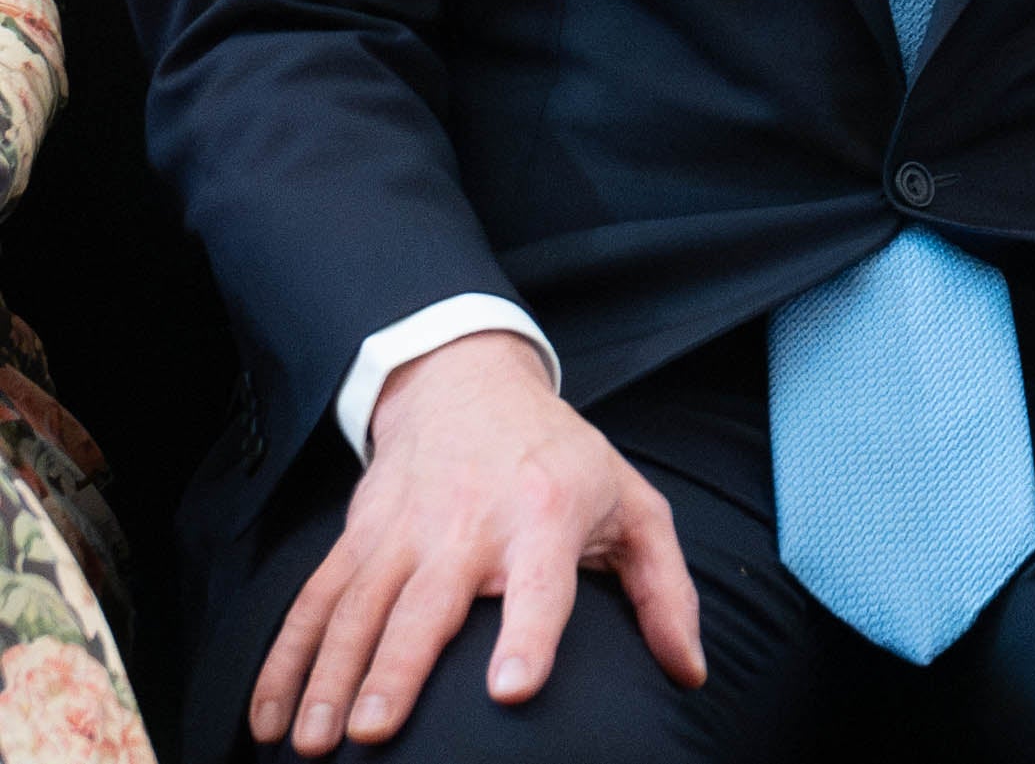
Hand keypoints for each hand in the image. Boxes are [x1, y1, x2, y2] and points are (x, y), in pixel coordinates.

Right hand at [249, 332, 703, 754]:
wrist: (470, 385)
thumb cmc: (564, 459)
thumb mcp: (632, 506)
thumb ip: (665, 591)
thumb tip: (689, 671)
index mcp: (546, 519)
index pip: (541, 584)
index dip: (528, 634)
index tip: (510, 689)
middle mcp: (469, 525)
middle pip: (428, 606)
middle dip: (395, 671)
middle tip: (373, 734)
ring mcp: (404, 532)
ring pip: (356, 610)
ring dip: (329, 678)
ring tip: (311, 745)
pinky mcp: (358, 538)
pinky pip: (313, 603)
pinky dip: (284, 661)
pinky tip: (267, 719)